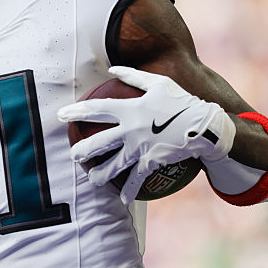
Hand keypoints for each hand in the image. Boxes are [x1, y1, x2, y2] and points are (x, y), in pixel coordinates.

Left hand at [57, 66, 233, 202]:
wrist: (205, 126)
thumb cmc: (182, 101)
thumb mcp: (159, 83)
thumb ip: (133, 76)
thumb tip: (112, 68)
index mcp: (131, 109)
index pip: (97, 110)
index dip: (77, 111)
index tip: (62, 115)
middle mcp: (131, 130)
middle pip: (99, 143)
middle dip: (83, 150)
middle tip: (73, 155)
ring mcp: (141, 148)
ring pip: (114, 165)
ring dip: (100, 175)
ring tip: (92, 179)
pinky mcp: (152, 162)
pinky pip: (137, 179)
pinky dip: (129, 190)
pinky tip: (123, 199)